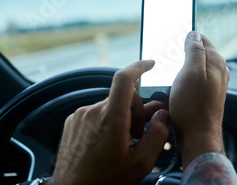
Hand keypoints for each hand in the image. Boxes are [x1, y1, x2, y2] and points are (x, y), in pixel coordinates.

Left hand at [49, 61, 169, 184]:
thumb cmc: (104, 181)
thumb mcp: (141, 163)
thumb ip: (157, 134)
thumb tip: (163, 115)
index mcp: (110, 119)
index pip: (124, 79)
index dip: (139, 67)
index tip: (150, 64)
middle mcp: (93, 112)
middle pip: (123, 97)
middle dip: (136, 111)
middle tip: (138, 134)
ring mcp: (80, 116)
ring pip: (111, 105)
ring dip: (122, 117)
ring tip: (123, 142)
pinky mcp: (73, 122)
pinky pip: (97, 112)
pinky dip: (108, 121)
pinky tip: (109, 141)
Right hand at [169, 32, 229, 167]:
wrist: (197, 138)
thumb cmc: (194, 107)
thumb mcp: (191, 72)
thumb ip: (194, 50)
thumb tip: (194, 34)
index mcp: (216, 62)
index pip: (200, 39)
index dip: (184, 38)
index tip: (170, 42)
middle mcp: (215, 73)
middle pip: (191, 57)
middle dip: (175, 61)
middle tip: (163, 67)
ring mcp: (208, 86)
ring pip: (185, 73)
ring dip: (171, 78)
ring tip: (161, 87)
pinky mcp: (200, 98)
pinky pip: (183, 88)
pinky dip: (172, 91)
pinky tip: (163, 99)